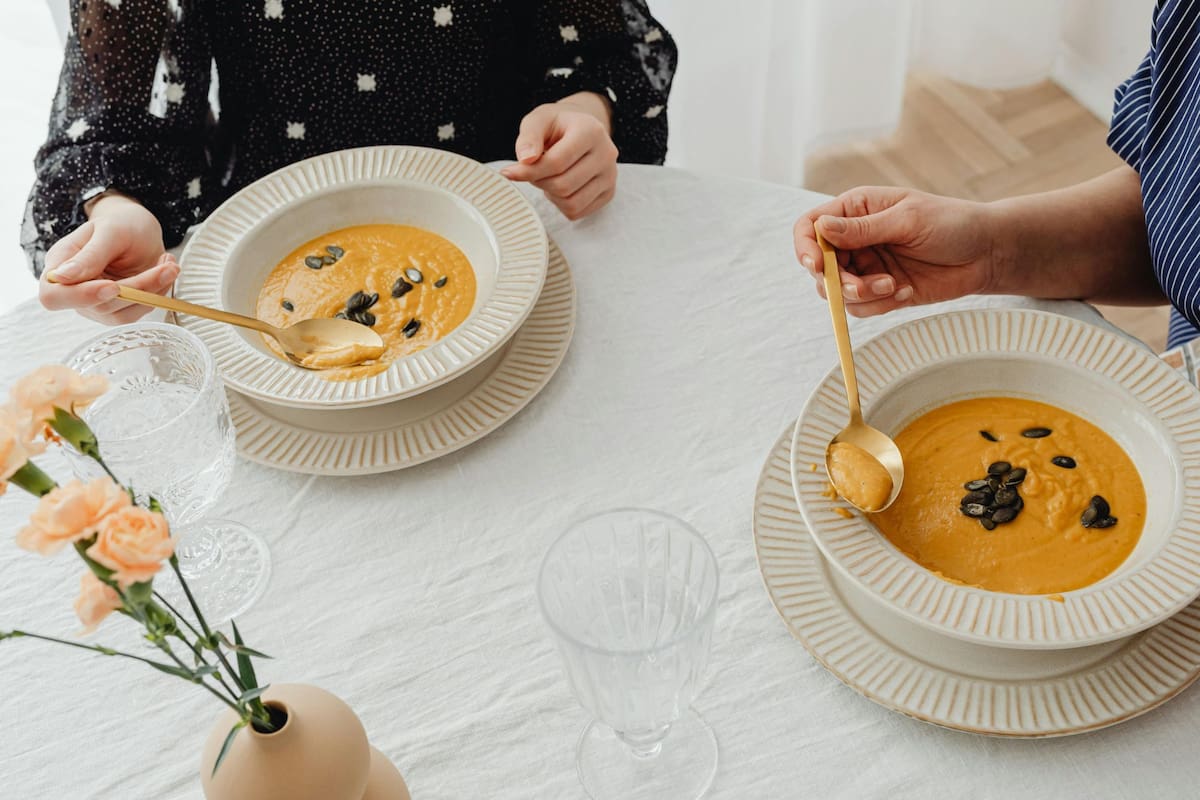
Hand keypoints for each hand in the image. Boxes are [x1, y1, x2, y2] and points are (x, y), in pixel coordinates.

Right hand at [40, 194, 176, 324]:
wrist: (140, 229)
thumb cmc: (122, 224)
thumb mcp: (110, 231)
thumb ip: (90, 255)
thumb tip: (61, 277)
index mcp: (59, 265)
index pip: (53, 295)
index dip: (80, 296)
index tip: (113, 286)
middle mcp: (74, 289)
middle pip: (98, 306)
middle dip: (136, 287)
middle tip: (165, 266)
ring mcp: (96, 303)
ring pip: (122, 313)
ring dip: (152, 292)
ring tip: (168, 265)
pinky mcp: (118, 309)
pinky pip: (138, 312)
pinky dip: (157, 295)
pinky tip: (164, 273)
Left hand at [501, 92, 618, 219]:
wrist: (580, 130)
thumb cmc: (557, 126)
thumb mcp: (538, 120)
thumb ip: (528, 137)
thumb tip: (525, 160)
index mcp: (591, 131)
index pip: (557, 162)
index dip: (528, 171)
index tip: (508, 172)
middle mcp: (606, 154)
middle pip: (563, 185)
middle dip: (539, 182)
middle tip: (533, 171)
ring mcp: (610, 176)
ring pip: (571, 203)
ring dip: (550, 195)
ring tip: (547, 177)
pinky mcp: (608, 193)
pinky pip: (577, 212)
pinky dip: (561, 204)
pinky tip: (559, 187)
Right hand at [794, 187, 997, 316]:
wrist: (986, 253)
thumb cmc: (952, 224)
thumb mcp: (907, 220)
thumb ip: (863, 229)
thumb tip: (820, 229)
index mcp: (856, 210)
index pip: (810, 226)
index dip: (805, 247)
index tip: (817, 265)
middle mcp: (854, 238)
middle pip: (819, 266)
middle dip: (838, 281)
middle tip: (865, 287)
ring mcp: (866, 266)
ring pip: (837, 292)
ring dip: (861, 295)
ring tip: (894, 287)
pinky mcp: (880, 291)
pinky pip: (860, 307)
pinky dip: (879, 305)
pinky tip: (905, 292)